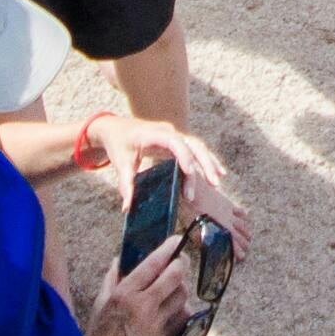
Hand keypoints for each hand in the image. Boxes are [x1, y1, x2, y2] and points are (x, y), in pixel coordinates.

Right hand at [76, 235, 199, 335]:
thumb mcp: (100, 302)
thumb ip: (112, 279)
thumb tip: (119, 260)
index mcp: (124, 294)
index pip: (153, 264)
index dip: (168, 249)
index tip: (175, 241)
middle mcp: (143, 306)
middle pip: (175, 276)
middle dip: (181, 264)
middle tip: (180, 261)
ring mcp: (156, 324)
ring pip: (182, 296)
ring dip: (181, 287)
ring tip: (174, 286)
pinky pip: (182, 317)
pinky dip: (181, 309)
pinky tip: (174, 308)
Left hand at [102, 119, 243, 236]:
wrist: (117, 127)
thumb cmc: (119, 144)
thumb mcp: (120, 163)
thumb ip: (126, 185)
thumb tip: (127, 207)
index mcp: (154, 134)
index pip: (175, 142)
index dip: (185, 157)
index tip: (191, 174)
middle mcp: (168, 132)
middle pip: (193, 144)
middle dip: (205, 163)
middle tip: (214, 183)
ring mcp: (174, 135)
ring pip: (198, 146)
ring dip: (209, 163)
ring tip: (217, 182)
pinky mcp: (177, 141)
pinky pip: (195, 149)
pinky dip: (206, 160)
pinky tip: (217, 172)